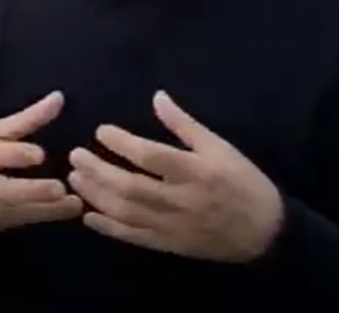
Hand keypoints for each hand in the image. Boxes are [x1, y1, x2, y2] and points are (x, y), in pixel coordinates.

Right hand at [0, 91, 82, 233]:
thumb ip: (26, 119)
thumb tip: (59, 98)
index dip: (15, 155)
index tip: (40, 154)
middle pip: (0, 190)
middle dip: (30, 191)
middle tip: (60, 188)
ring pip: (11, 212)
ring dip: (44, 209)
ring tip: (74, 203)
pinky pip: (14, 224)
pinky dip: (39, 219)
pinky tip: (63, 212)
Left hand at [68, 90, 283, 262]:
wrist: (266, 232)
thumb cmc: (242, 182)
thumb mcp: (219, 147)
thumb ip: (184, 124)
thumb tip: (157, 96)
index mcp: (197, 172)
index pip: (151, 157)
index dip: (122, 143)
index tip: (100, 131)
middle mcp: (182, 200)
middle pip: (131, 186)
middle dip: (98, 171)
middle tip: (75, 156)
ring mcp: (174, 226)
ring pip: (126, 213)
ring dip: (96, 196)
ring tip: (74, 179)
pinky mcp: (169, 244)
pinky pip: (133, 237)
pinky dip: (108, 228)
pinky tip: (87, 215)